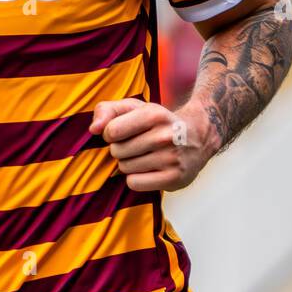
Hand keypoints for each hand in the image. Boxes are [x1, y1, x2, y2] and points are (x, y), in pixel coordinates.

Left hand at [89, 97, 214, 192]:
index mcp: (154, 114)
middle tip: (137, 145)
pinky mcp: (174, 178)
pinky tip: (148, 170)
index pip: (111, 131)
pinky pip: (134, 183)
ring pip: (125, 168)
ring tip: (145, 156)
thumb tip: (93, 129)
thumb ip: (107, 110)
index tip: (122, 132)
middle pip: (117, 151)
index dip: (111, 133)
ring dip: (129, 164)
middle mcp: (165, 136)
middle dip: (121, 149)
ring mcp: (171, 158)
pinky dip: (136, 179)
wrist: (198, 137)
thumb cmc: (157, 122)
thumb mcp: (134, 108)